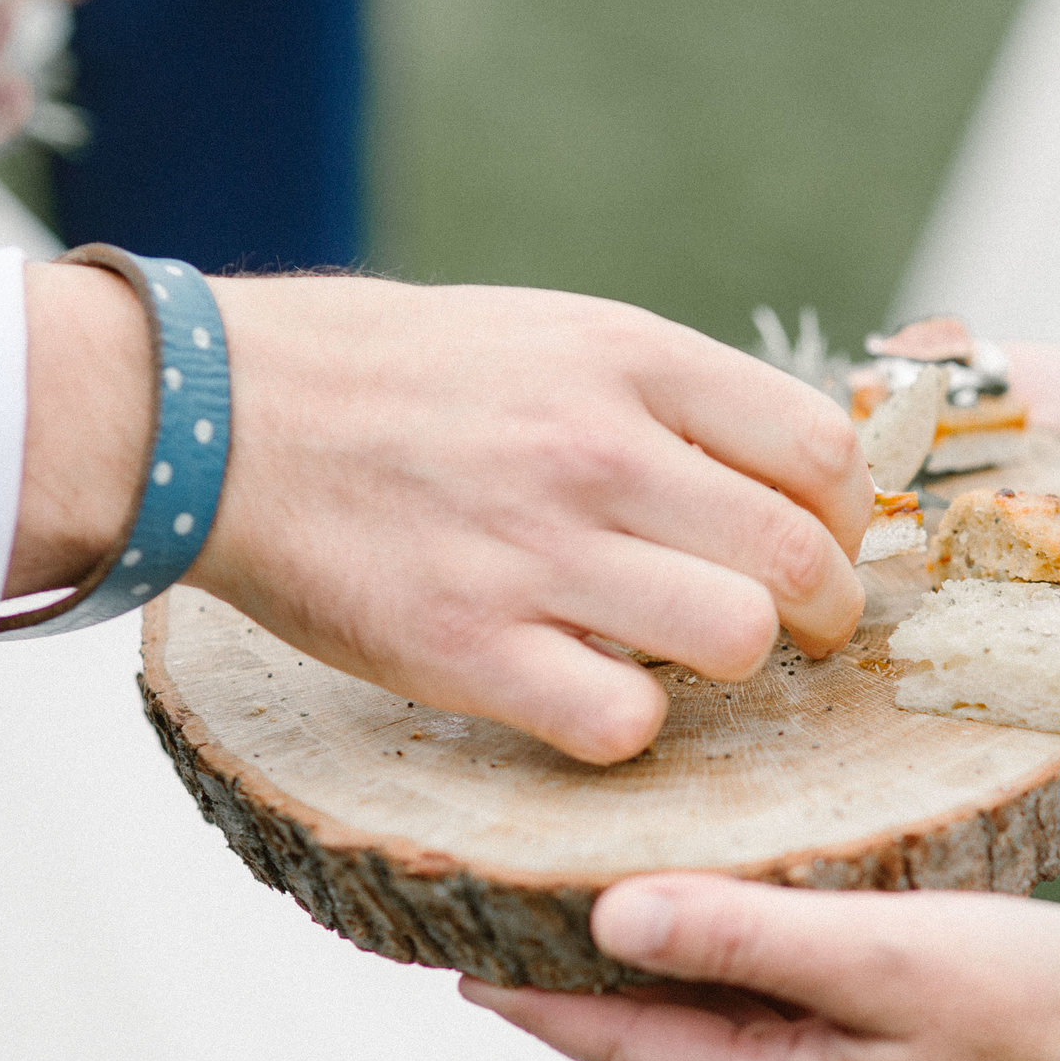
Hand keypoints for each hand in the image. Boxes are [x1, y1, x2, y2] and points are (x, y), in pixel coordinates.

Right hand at [17, 267, 871, 763]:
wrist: (214, 415)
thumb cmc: (392, 379)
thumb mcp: (549, 334)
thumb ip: (667, 398)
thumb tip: (787, 468)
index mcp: (629, 359)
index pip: (822, 450)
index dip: (845, 516)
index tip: (818, 544)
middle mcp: (598, 450)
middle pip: (802, 558)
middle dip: (822, 612)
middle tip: (792, 631)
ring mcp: (536, 552)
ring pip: (734, 640)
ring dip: (729, 666)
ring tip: (683, 658)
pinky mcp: (469, 649)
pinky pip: (624, 722)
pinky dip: (627, 726)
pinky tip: (590, 696)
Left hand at [460, 875, 1059, 1060]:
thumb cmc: (1053, 1007)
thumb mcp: (882, 954)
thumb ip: (744, 933)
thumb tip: (609, 918)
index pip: (621, 1048)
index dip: (531, 1003)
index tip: (446, 965)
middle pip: (676, 1049)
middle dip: (600, 991)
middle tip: (520, 926)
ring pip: (747, 1042)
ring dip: (690, 984)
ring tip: (633, 919)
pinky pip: (814, 1038)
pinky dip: (772, 988)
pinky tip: (782, 942)